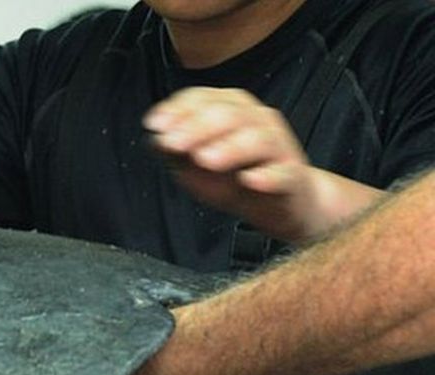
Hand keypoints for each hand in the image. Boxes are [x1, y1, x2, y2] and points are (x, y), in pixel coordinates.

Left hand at [145, 87, 345, 242]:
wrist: (278, 205)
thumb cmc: (232, 178)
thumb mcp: (194, 164)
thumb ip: (174, 150)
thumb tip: (154, 137)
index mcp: (229, 109)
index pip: (203, 99)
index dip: (178, 110)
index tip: (154, 124)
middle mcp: (256, 119)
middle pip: (228, 115)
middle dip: (197, 128)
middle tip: (172, 143)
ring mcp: (278, 146)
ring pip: (257, 139)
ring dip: (230, 148)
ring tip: (204, 159)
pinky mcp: (292, 175)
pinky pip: (282, 173)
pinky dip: (267, 176)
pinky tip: (249, 180)